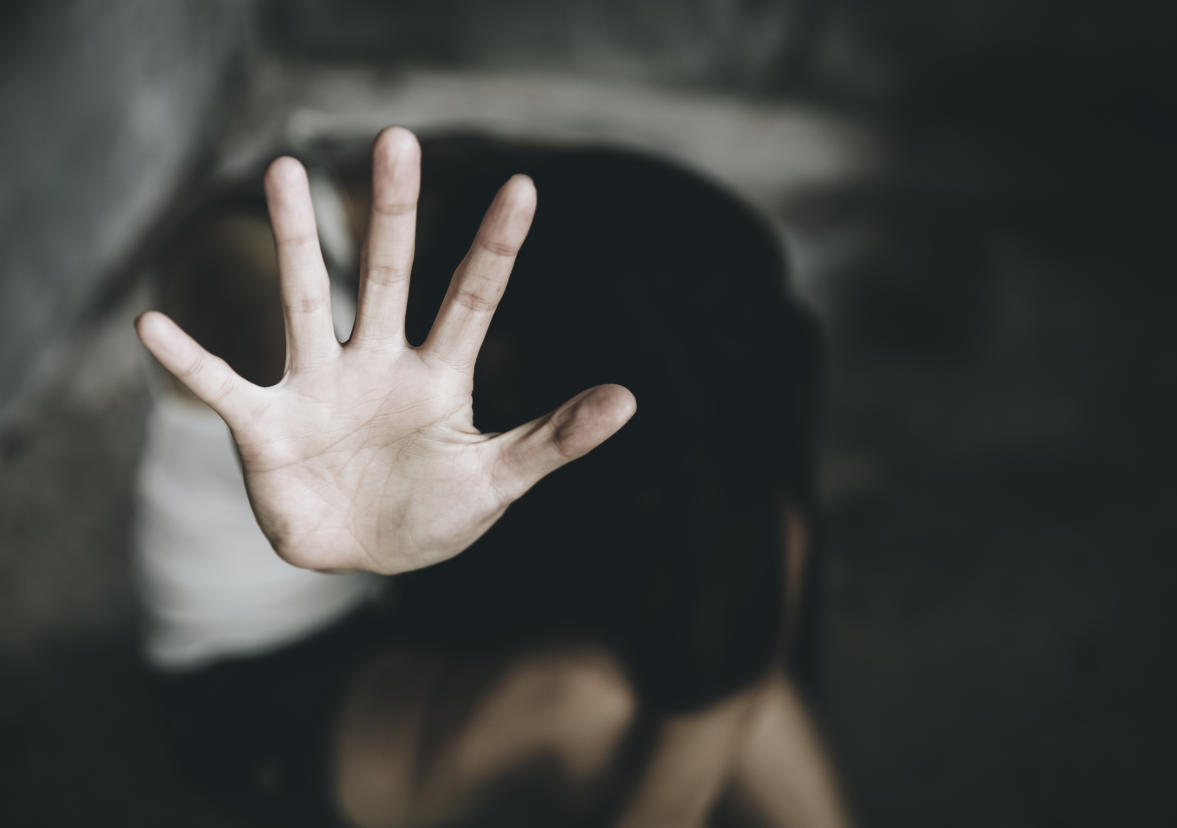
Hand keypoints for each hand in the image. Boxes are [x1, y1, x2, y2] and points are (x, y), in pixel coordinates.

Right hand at [136, 127, 635, 573]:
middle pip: (386, 275)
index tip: (524, 186)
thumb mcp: (498, 478)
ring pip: (304, 301)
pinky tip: (151, 325)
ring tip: (282, 170)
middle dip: (393, 214)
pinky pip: (222, 388)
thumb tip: (630, 397)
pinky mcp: (267, 427)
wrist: (364, 555)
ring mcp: (318, 387)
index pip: (472, 299)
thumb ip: (555, 437)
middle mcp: (375, 364)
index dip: (496, 248)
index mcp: (438, 376)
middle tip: (398, 140)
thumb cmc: (433, 513)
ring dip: (293, 242)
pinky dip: (190, 362)